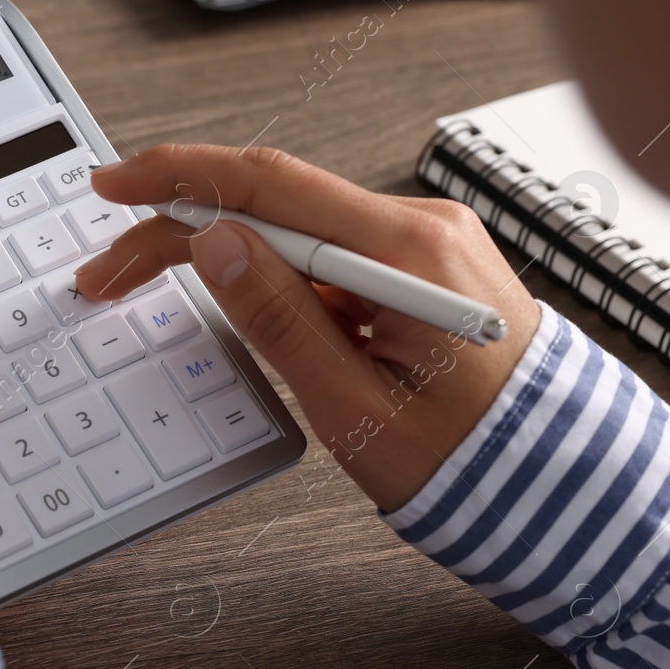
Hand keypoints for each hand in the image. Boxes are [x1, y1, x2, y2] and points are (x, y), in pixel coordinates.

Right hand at [74, 145, 540, 511]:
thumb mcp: (355, 408)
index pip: (271, 185)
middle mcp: (423, 230)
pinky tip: (234, 302)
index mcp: (412, 254)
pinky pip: (326, 257)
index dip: (179, 180)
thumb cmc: (473, 463)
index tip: (115, 188)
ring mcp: (424, 246)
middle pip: (274, 203)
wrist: (557, 488)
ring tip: (154, 286)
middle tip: (112, 269)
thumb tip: (215, 244)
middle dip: (181, 227)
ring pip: (294, 231)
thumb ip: (280, 320)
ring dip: (221, 254)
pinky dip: (270, 275)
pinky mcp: (418, 270)